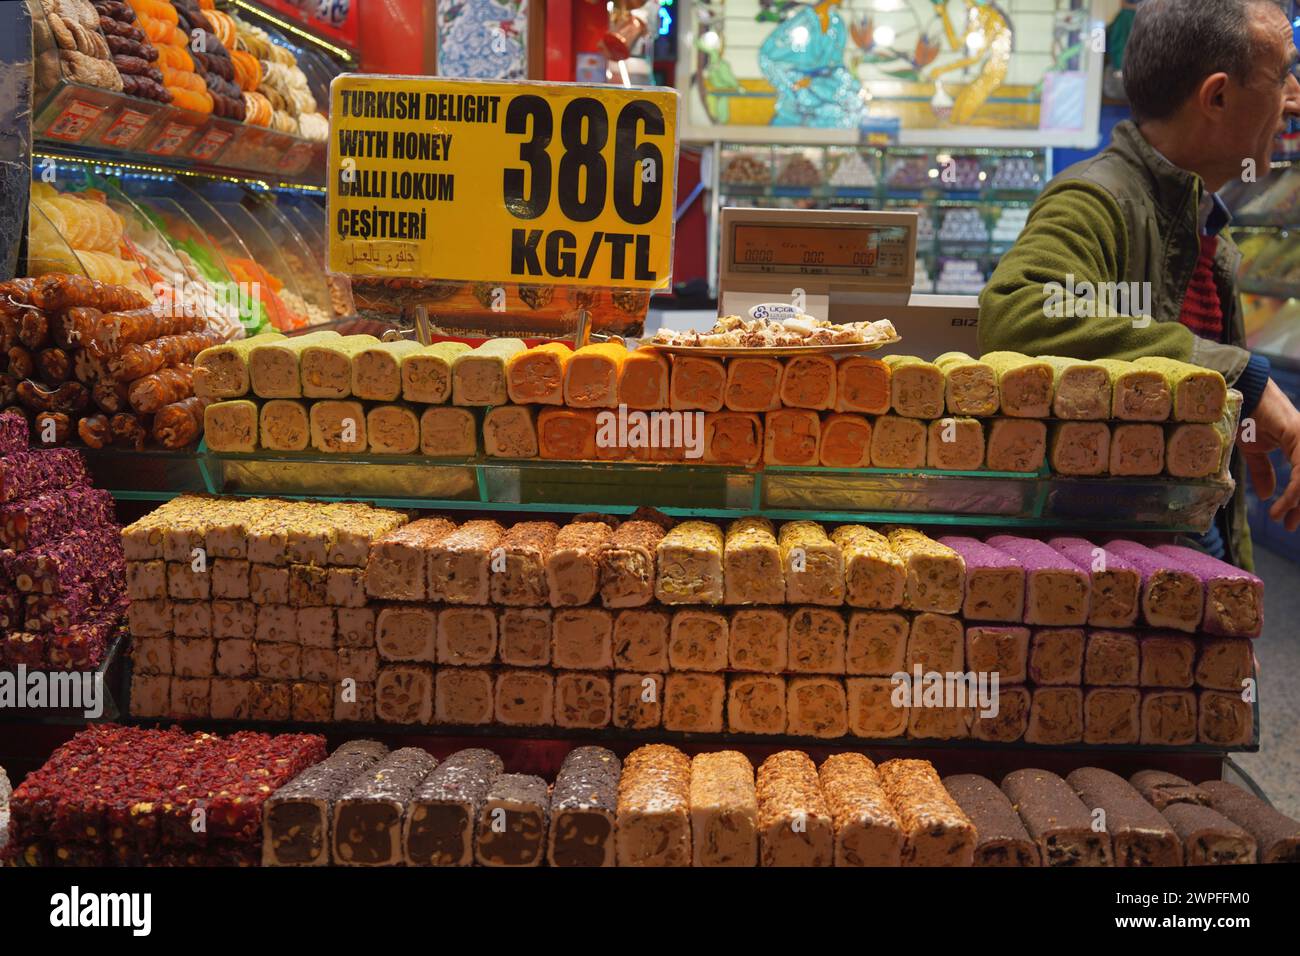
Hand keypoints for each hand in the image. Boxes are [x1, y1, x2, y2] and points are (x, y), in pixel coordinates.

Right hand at [1239, 379, 1299, 530]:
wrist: (1238, 392)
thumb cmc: (1244, 416)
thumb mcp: (1253, 450)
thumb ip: (1263, 472)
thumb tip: (1268, 496)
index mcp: (1299, 446)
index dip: (1297, 503)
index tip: (1288, 522)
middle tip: (1292, 527)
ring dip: (1298, 504)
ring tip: (1286, 521)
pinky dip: (1293, 494)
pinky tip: (1281, 507)